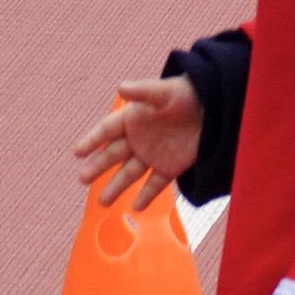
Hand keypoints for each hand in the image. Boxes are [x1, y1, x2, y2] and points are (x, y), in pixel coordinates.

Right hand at [77, 72, 206, 205]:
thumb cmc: (188, 93)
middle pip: (114, 154)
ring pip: (130, 173)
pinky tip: (136, 207)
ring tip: (103, 202)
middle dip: (98, 166)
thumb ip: (143, 91)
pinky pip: (155, 184)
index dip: (92, 139)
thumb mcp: (165, 91)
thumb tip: (121, 87)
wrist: (216, 107)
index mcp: (134, 118)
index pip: (107, 130)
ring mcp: (153, 154)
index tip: (77, 151)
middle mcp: (139, 138)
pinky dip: (147, 195)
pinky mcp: (170, 166)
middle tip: (83, 179)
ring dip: (116, 186)